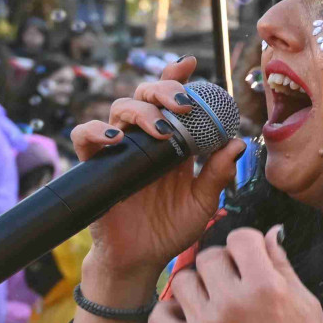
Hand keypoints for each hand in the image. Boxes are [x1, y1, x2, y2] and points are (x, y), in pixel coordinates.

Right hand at [71, 56, 244, 282]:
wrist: (142, 258)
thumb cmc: (172, 228)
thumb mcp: (204, 202)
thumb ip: (219, 173)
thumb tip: (237, 143)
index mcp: (173, 143)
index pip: (173, 101)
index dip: (177, 79)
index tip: (190, 63)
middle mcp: (145, 140)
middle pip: (146, 96)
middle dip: (164, 90)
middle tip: (183, 104)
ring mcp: (119, 150)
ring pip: (119, 109)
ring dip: (141, 111)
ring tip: (161, 130)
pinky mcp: (95, 166)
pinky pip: (85, 137)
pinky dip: (96, 130)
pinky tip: (116, 138)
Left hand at [149, 227, 322, 322]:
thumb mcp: (307, 304)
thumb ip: (283, 266)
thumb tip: (269, 234)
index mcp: (266, 286)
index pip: (240, 237)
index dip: (247, 244)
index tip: (251, 257)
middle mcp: (232, 302)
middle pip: (208, 256)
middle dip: (222, 263)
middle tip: (233, 281)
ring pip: (182, 280)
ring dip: (198, 285)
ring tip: (212, 300)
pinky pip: (159, 316)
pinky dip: (170, 311)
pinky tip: (190, 317)